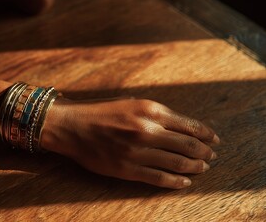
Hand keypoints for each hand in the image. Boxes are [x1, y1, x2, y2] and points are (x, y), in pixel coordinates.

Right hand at [41, 98, 219, 188]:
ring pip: (177, 163)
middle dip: (204, 152)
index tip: (214, 139)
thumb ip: (154, 113)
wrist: (72, 126)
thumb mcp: (130, 103)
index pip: (189, 125)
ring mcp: (138, 151)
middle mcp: (147, 130)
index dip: (206, 134)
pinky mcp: (128, 169)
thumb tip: (179, 126)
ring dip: (195, 167)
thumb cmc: (99, 112)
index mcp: (150, 110)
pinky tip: (184, 182)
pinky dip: (176, 182)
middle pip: (188, 145)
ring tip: (202, 168)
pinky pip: (159, 178)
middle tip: (211, 156)